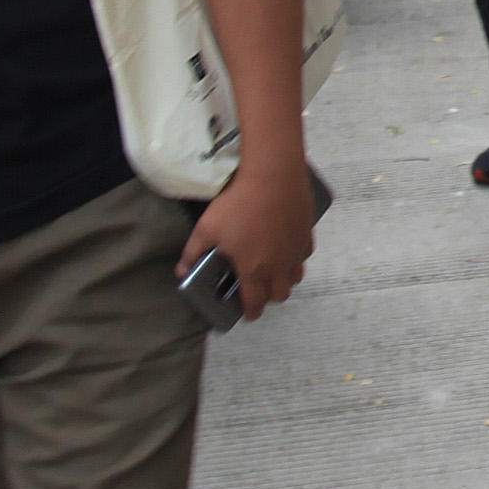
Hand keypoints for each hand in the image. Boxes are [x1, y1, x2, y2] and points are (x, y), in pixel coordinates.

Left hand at [180, 160, 314, 325]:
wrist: (272, 175)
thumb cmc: (238, 202)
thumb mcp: (206, 228)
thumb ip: (193, 254)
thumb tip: (182, 271)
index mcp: (253, 269)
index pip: (254, 303)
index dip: (250, 313)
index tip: (247, 313)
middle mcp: (278, 265)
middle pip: (279, 296)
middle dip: (267, 297)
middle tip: (257, 288)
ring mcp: (295, 251)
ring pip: (294, 278)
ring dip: (283, 280)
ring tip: (272, 269)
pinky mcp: (306, 234)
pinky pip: (303, 256)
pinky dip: (294, 258)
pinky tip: (285, 247)